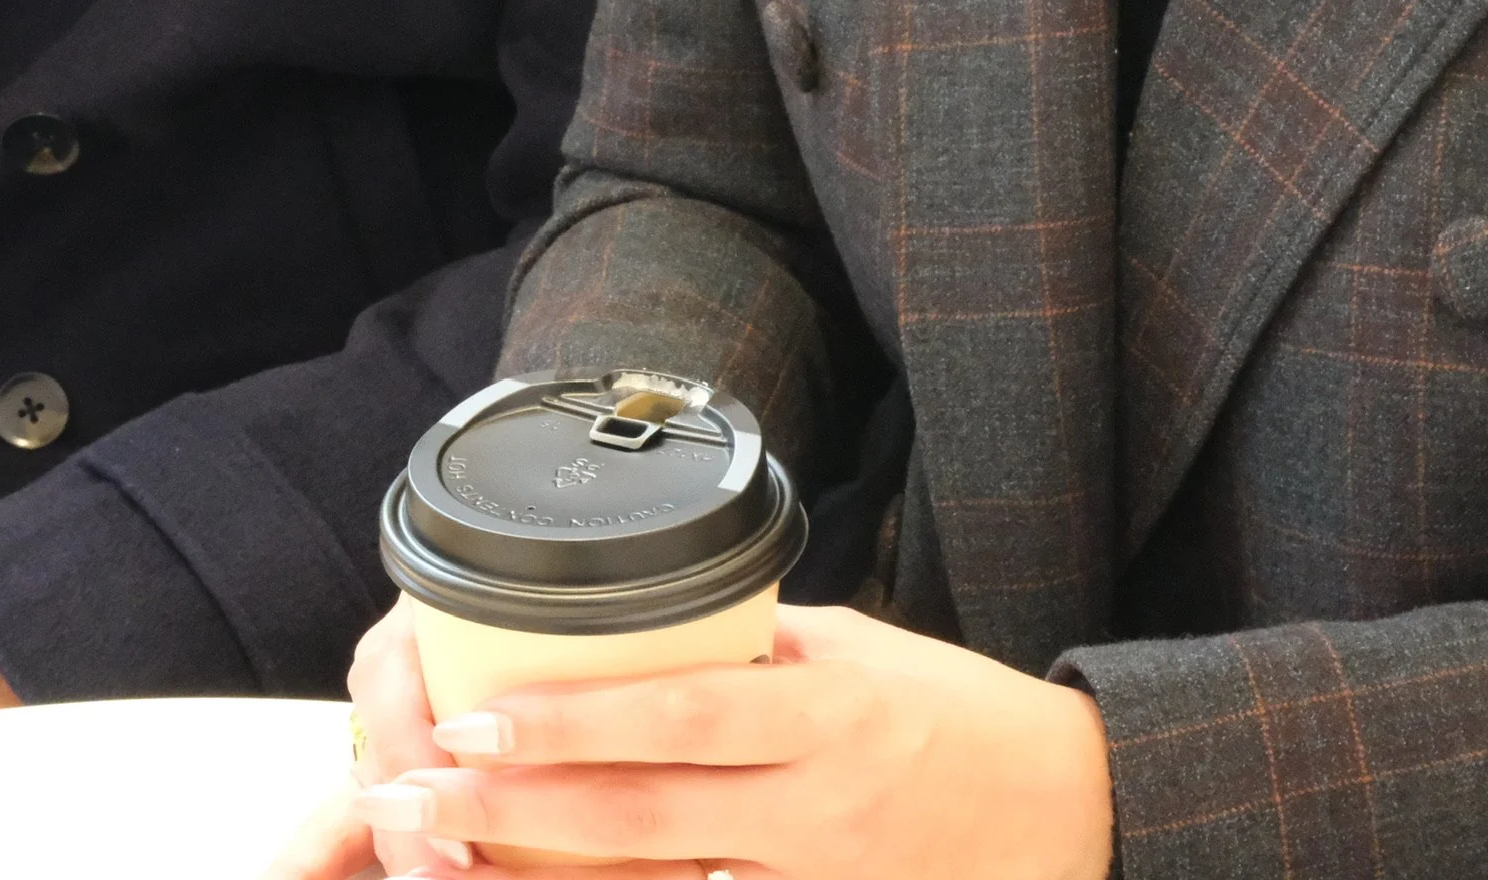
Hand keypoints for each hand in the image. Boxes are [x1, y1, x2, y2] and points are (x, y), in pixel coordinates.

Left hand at [268, 603, 1115, 879]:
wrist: (1072, 812)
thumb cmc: (964, 715)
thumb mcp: (866, 652)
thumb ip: (761, 649)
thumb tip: (652, 632)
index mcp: (830, 712)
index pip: (683, 715)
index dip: (574, 722)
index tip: (477, 713)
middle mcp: (818, 804)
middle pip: (644, 815)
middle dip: (517, 805)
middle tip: (415, 786)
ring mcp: (818, 876)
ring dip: (550, 868)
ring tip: (450, 848)